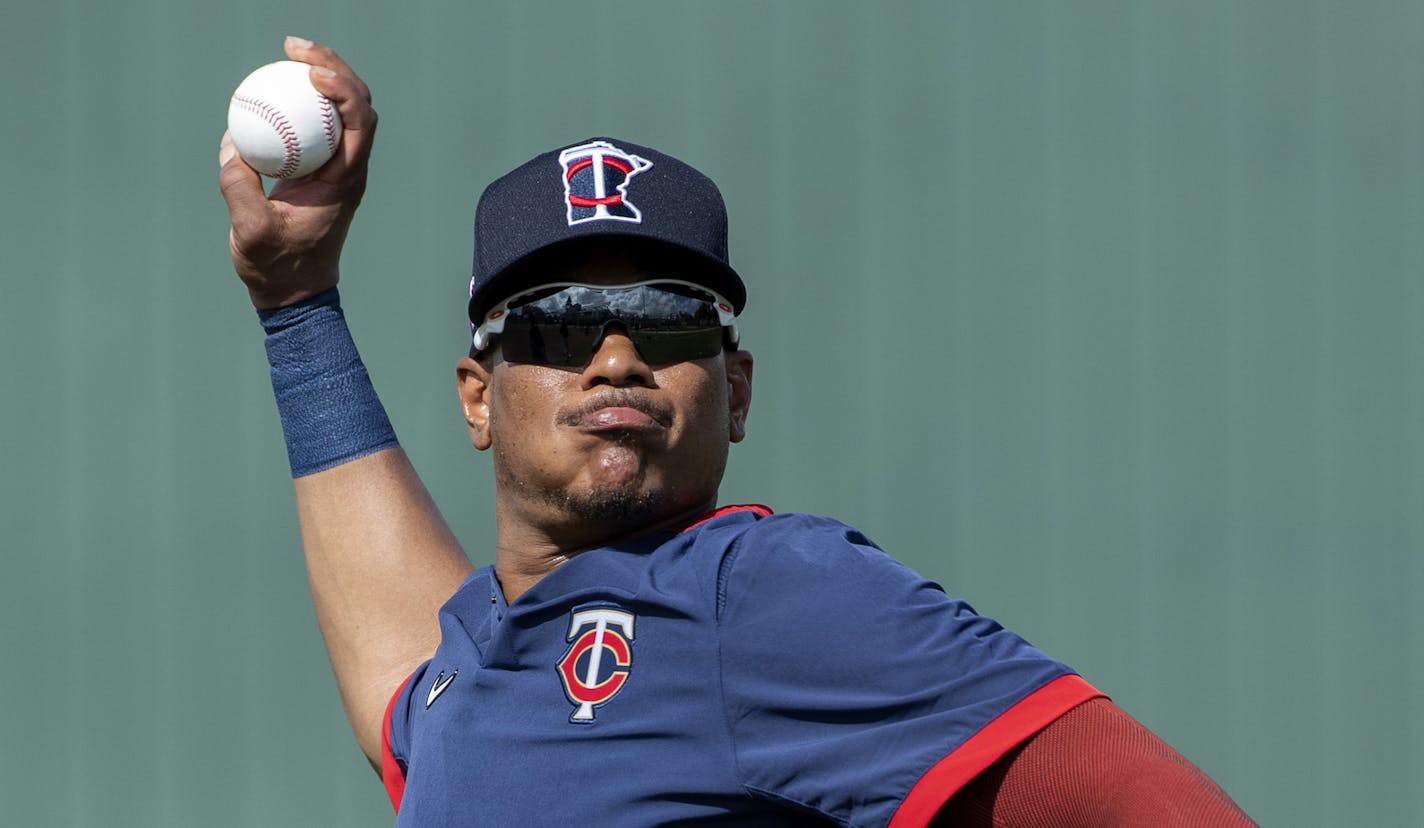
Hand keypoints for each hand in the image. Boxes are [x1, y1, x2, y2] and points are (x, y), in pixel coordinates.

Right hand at [219, 37, 376, 308]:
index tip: (310, 71)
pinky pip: (313, 126)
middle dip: (332, 66)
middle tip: (293, 46)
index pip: (360, 123)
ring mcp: (336, 168)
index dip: (343, 88)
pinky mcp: (319, 170)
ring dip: (320, 77)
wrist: (294, 292)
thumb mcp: (252, 233)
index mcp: (346, 181)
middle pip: (357, 105)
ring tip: (288, 53)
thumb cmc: (278, 267)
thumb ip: (240, 190)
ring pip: (341, 111)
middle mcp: (349, 169)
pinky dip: (300, 103)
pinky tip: (273, 87)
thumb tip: (233, 146)